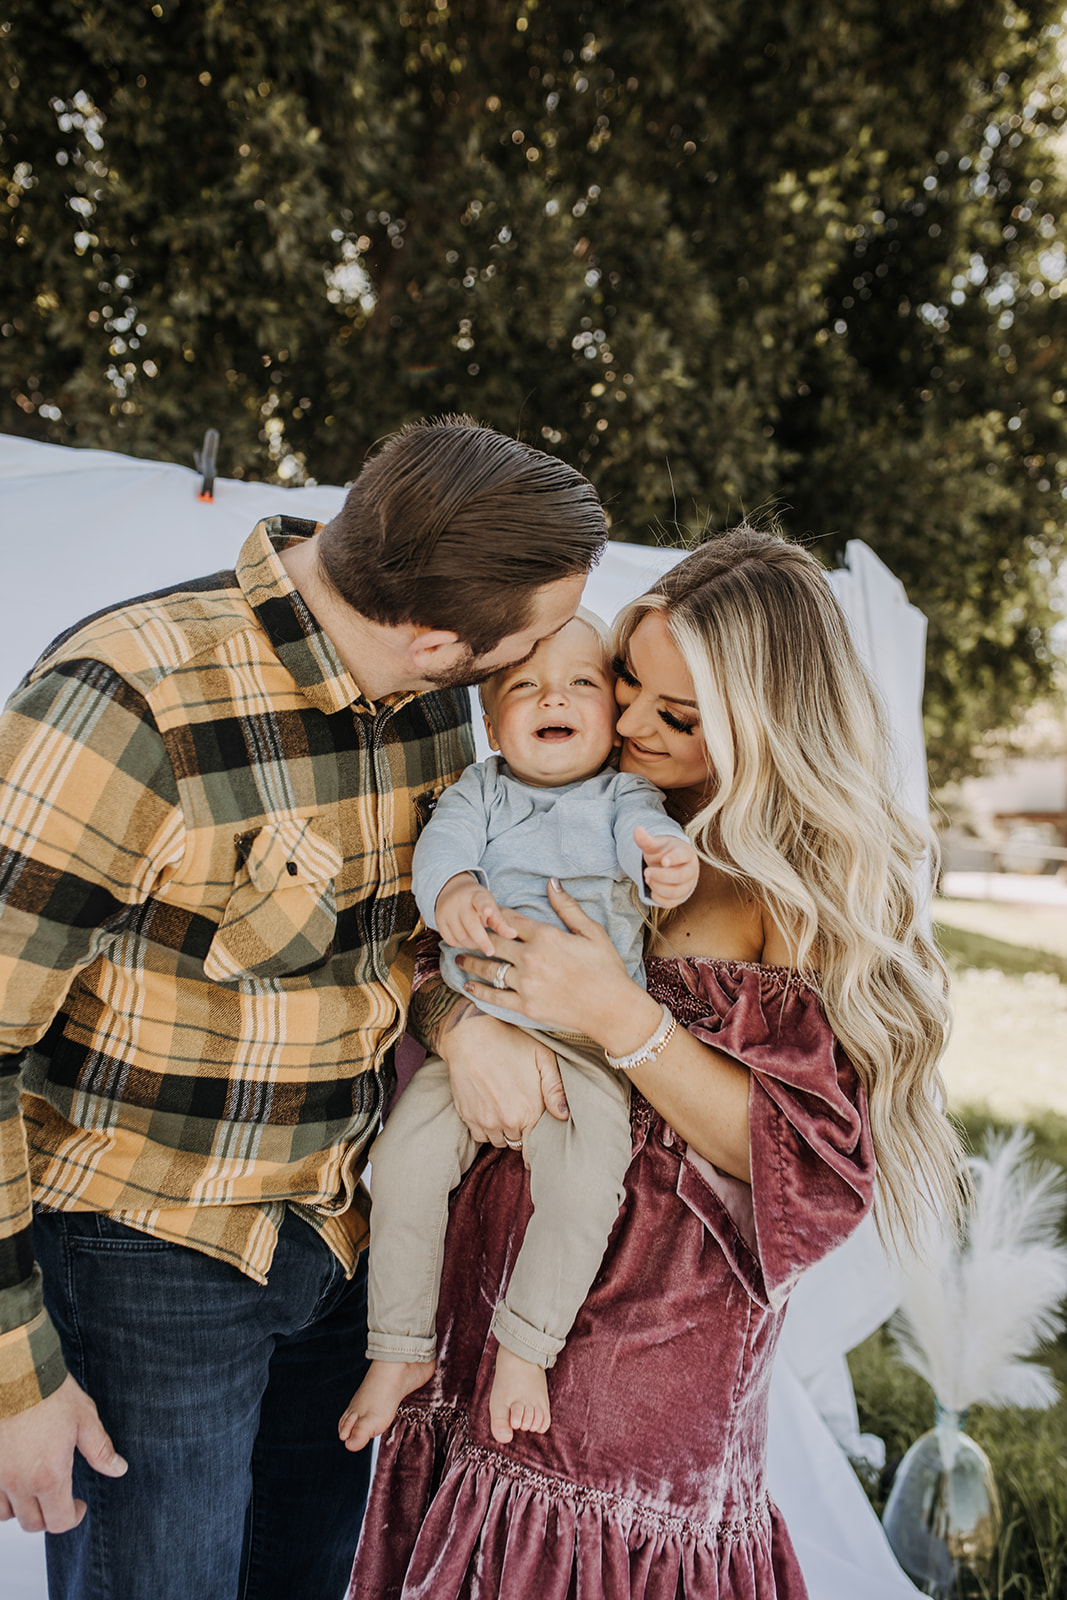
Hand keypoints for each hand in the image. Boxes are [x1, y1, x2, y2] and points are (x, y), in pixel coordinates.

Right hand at [0, 1374, 127, 1533]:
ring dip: (23, 1508)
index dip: (72, 1517)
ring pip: (7, 1515)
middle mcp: (19, 1483)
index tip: (79, 1506)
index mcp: (49, 1476)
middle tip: (60, 1498)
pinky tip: (13, 1480)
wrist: (16, 1373)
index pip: (59, 1521)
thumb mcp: (85, 1419)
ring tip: (36, 1489)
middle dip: (50, 1516)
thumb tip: (118, 1469)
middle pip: (33, 1523)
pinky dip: (2, 1497)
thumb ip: (100, 1450)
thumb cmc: (49, 1392)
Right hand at [434, 873, 517, 956]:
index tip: (488, 911)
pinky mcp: (439, 921)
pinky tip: (468, 943)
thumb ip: (500, 921)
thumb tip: (513, 935)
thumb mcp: (490, 904)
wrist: (452, 890)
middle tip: (491, 951)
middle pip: (470, 924)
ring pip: (460, 935)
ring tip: (481, 945)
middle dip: (482, 940)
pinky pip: (450, 940)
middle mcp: (459, 901)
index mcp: (476, 895)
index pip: (480, 901)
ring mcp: (447, 911)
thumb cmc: (477, 901)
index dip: (484, 907)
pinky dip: (460, 945)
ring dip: (472, 944)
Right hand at [435, 1001, 568, 1151]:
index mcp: (529, 1111)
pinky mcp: (468, 1116)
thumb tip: (563, 1115)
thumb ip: (556, 1089)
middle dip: (523, 1131)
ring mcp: (485, 1121)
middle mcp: (507, 1121)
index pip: (537, 1144)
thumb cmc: (510, 1042)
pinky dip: (487, 1128)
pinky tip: (491, 1109)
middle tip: (523, 1111)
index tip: (539, 1131)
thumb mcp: (542, 1058)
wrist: (470, 1034)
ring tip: (507, 1107)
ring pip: (499, 1141)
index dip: (540, 1140)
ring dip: (504, 1131)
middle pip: (519, 1143)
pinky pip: (480, 1136)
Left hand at [456, 880, 653, 1048]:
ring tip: (458, 959)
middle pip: (493, 943)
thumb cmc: (606, 968)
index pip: (510, 920)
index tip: (483, 915)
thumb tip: (551, 882)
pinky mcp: (525, 1006)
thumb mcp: (591, 932)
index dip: (495, 916)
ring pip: (489, 969)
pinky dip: (479, 991)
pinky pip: (495, 996)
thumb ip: (567, 907)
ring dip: (470, 963)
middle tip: (459, 935)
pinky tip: (469, 986)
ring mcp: (526, 984)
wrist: (612, 1009)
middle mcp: (530, 958)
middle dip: (475, 938)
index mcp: (545, 936)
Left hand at [635, 826, 699, 908]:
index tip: (663, 861)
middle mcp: (691, 870)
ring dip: (658, 887)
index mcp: (686, 853)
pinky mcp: (680, 897)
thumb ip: (646, 840)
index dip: (674, 858)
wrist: (669, 864)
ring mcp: (687, 885)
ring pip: (675, 892)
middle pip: (680, 876)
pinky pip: (670, 903)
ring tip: (647, 878)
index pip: (683, 856)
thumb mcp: (655, 844)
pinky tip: (651, 888)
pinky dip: (658, 898)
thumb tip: (636, 829)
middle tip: (645, 872)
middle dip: (661, 876)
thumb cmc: (664, 852)